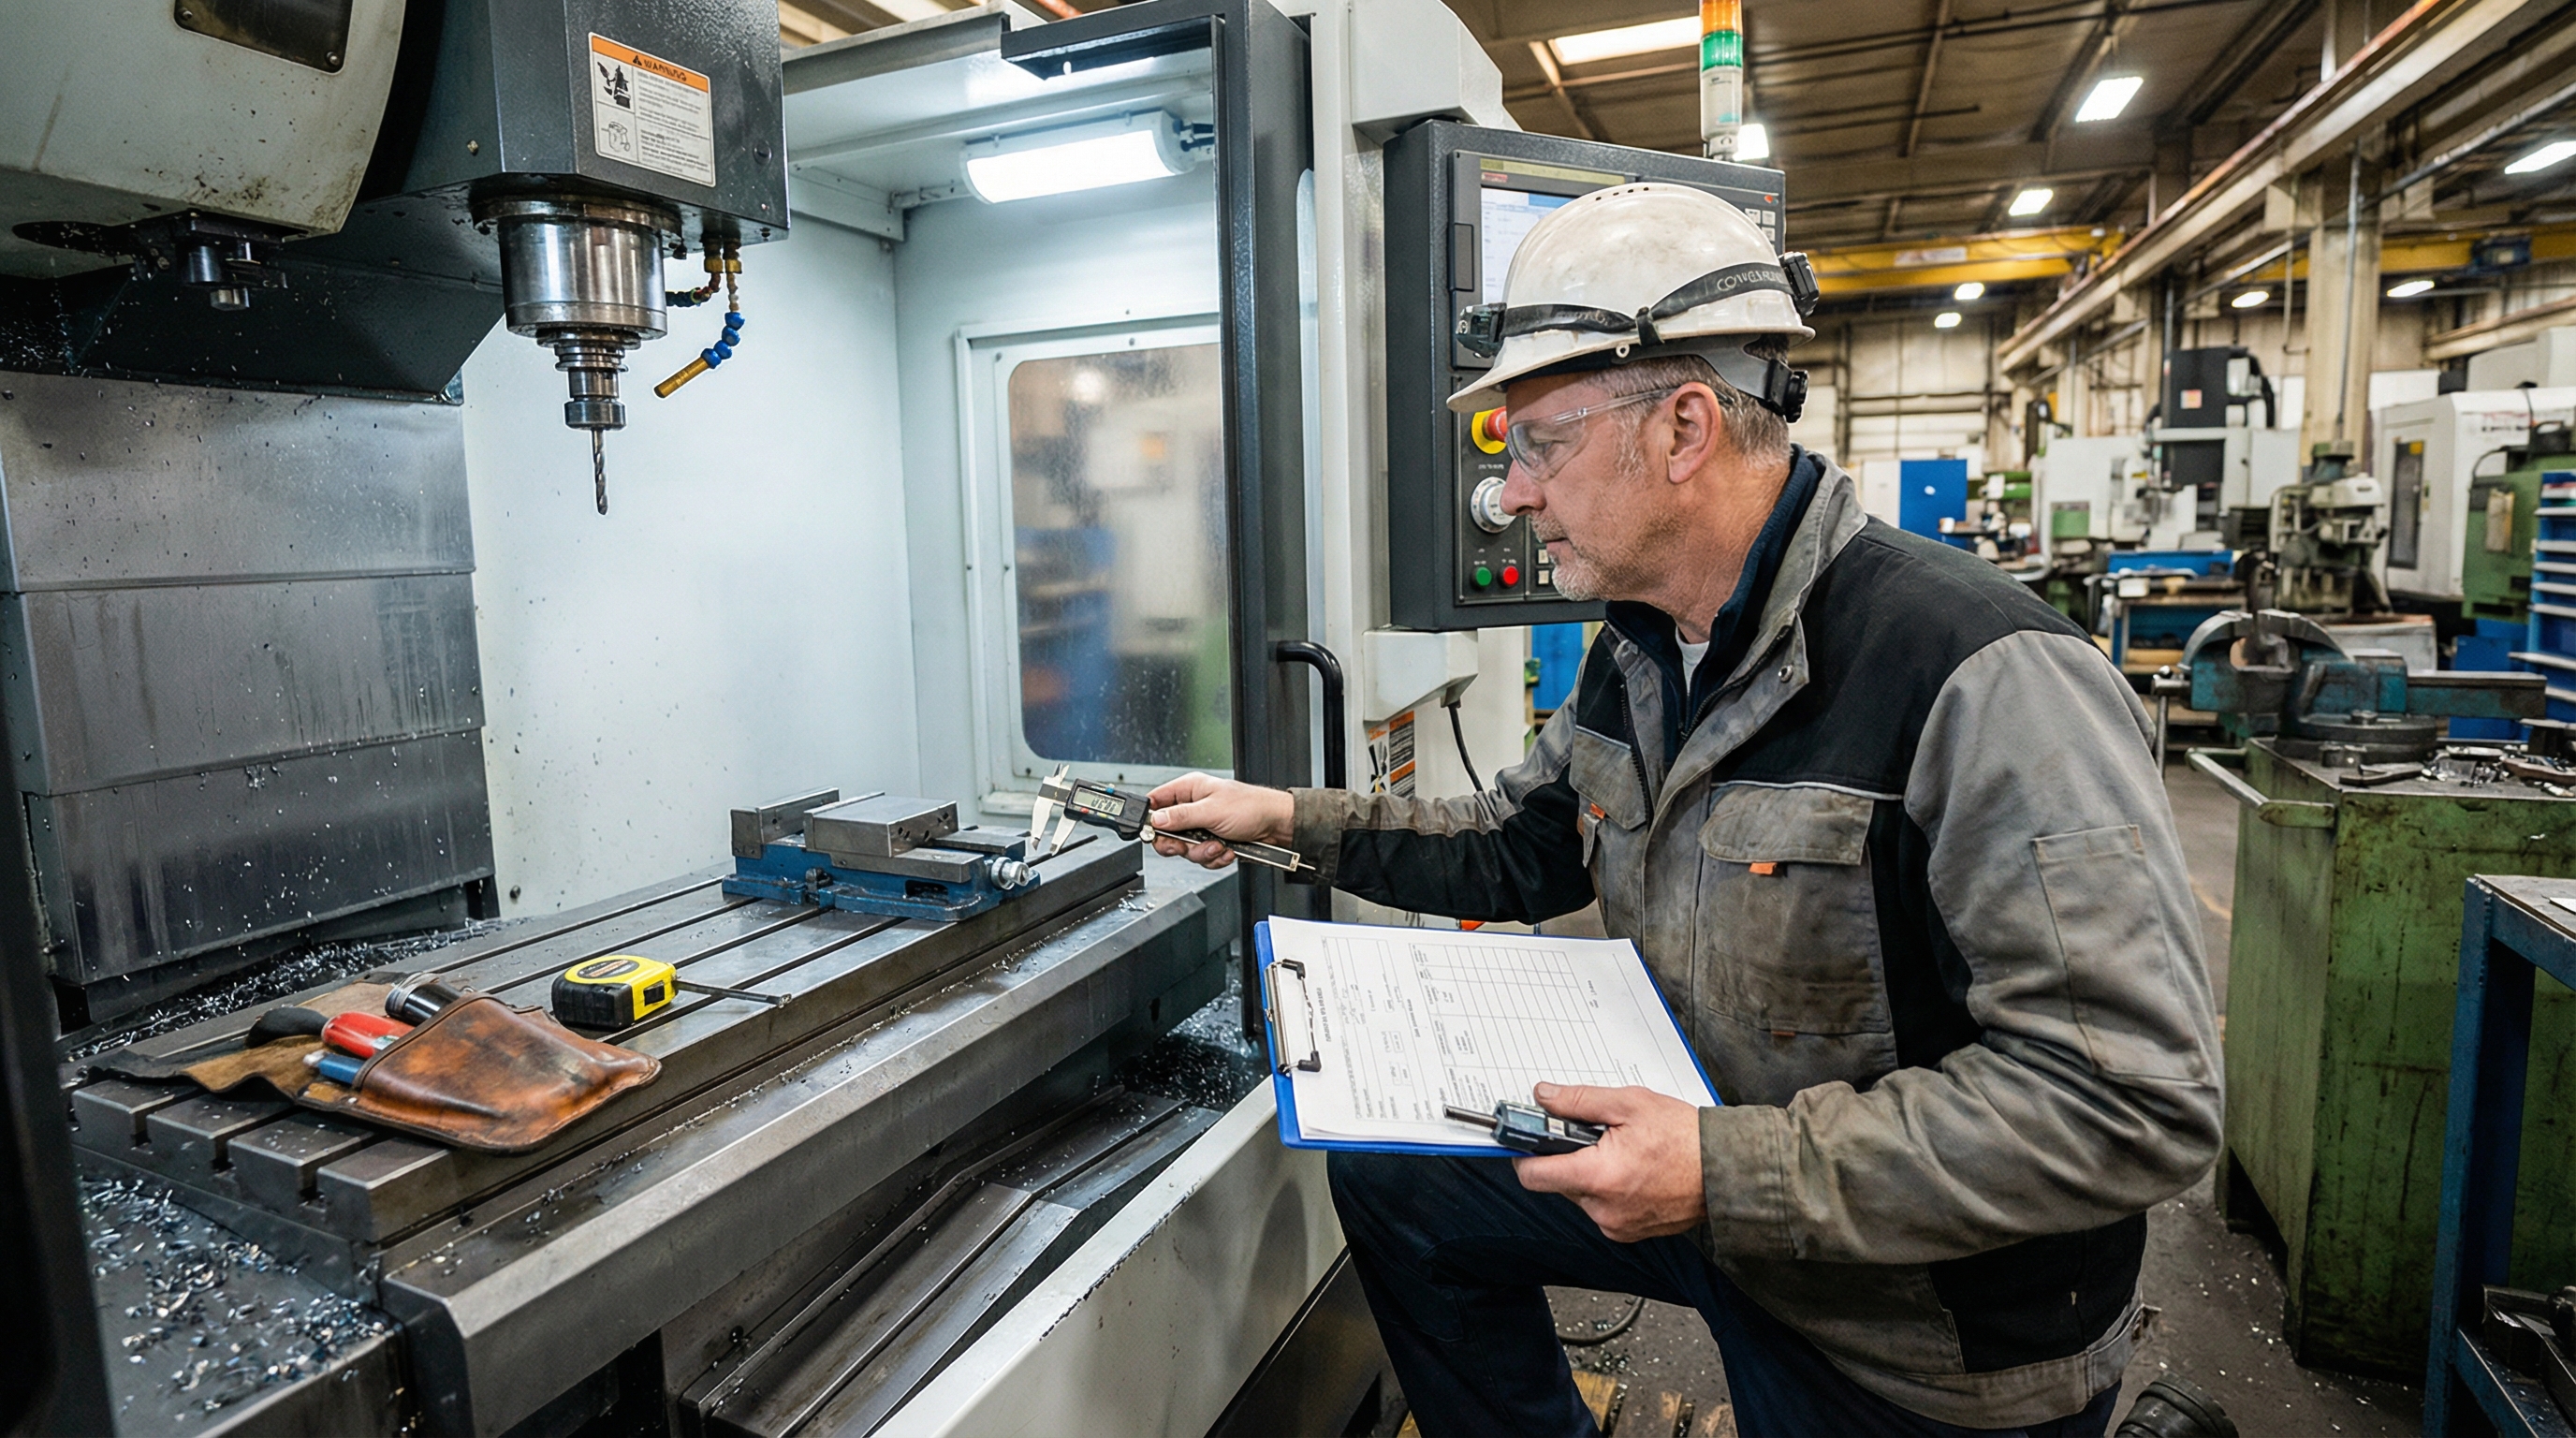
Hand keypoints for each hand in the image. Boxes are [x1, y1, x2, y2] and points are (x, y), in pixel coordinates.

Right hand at [1144, 772, 1294, 868]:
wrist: (1276, 826)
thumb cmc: (1251, 807)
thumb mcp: (1211, 811)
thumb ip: (1181, 816)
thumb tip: (1156, 819)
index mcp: (1189, 789)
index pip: (1156, 801)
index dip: (1150, 818)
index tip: (1150, 832)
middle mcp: (1193, 807)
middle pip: (1166, 831)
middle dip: (1179, 843)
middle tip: (1185, 845)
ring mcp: (1202, 826)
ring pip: (1185, 848)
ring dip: (1201, 852)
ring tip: (1217, 845)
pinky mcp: (1212, 842)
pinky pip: (1201, 856)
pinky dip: (1214, 857)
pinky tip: (1226, 849)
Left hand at [1512, 1083, 1705, 1242]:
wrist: (1726, 1171)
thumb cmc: (1685, 1138)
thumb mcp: (1629, 1104)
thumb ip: (1579, 1101)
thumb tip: (1544, 1097)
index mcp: (1598, 1177)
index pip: (1534, 1174)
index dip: (1525, 1152)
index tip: (1526, 1137)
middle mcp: (1603, 1209)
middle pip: (1558, 1181)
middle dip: (1569, 1156)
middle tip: (1595, 1135)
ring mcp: (1616, 1225)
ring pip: (1580, 1194)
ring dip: (1590, 1172)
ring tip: (1621, 1151)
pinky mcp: (1628, 1232)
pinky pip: (1601, 1207)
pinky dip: (1608, 1188)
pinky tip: (1632, 1170)